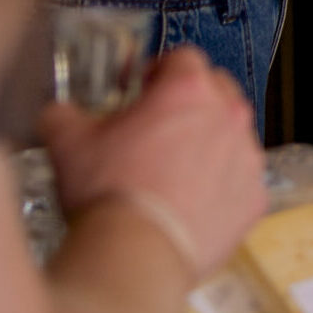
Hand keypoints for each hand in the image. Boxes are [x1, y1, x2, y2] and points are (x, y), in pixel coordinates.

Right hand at [39, 47, 263, 278]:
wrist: (136, 254)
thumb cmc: (108, 193)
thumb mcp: (69, 144)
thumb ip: (64, 116)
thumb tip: (57, 114)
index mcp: (188, 90)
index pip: (182, 58)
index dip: (158, 70)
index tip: (142, 89)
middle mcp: (228, 115)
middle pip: (216, 90)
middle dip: (189, 101)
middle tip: (158, 127)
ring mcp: (247, 156)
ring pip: (232, 135)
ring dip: (208, 143)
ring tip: (172, 170)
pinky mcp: (255, 196)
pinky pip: (241, 180)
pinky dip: (221, 186)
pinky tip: (190, 203)